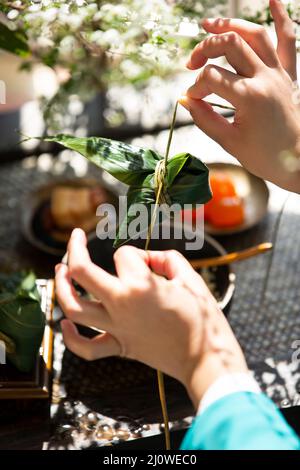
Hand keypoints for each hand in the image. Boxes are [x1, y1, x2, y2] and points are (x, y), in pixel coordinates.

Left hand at [55, 228, 246, 407]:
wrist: (205, 358)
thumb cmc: (202, 317)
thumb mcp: (189, 277)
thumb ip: (166, 258)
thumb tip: (149, 259)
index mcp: (139, 285)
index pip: (124, 255)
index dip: (137, 253)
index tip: (152, 264)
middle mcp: (120, 305)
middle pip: (81, 272)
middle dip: (75, 250)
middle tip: (75, 239)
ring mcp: (116, 328)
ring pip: (73, 307)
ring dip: (62, 286)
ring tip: (61, 271)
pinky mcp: (119, 347)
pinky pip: (87, 348)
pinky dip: (71, 337)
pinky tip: (65, 323)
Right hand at [180, 0, 299, 192]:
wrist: (299, 162)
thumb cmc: (265, 156)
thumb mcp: (229, 142)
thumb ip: (204, 119)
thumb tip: (185, 101)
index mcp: (249, 97)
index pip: (211, 78)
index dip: (195, 87)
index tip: (191, 101)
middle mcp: (265, 78)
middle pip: (230, 45)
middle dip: (205, 49)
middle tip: (191, 63)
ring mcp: (279, 73)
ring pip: (255, 35)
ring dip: (231, 26)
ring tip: (210, 25)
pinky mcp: (288, 74)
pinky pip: (288, 40)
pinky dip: (282, 18)